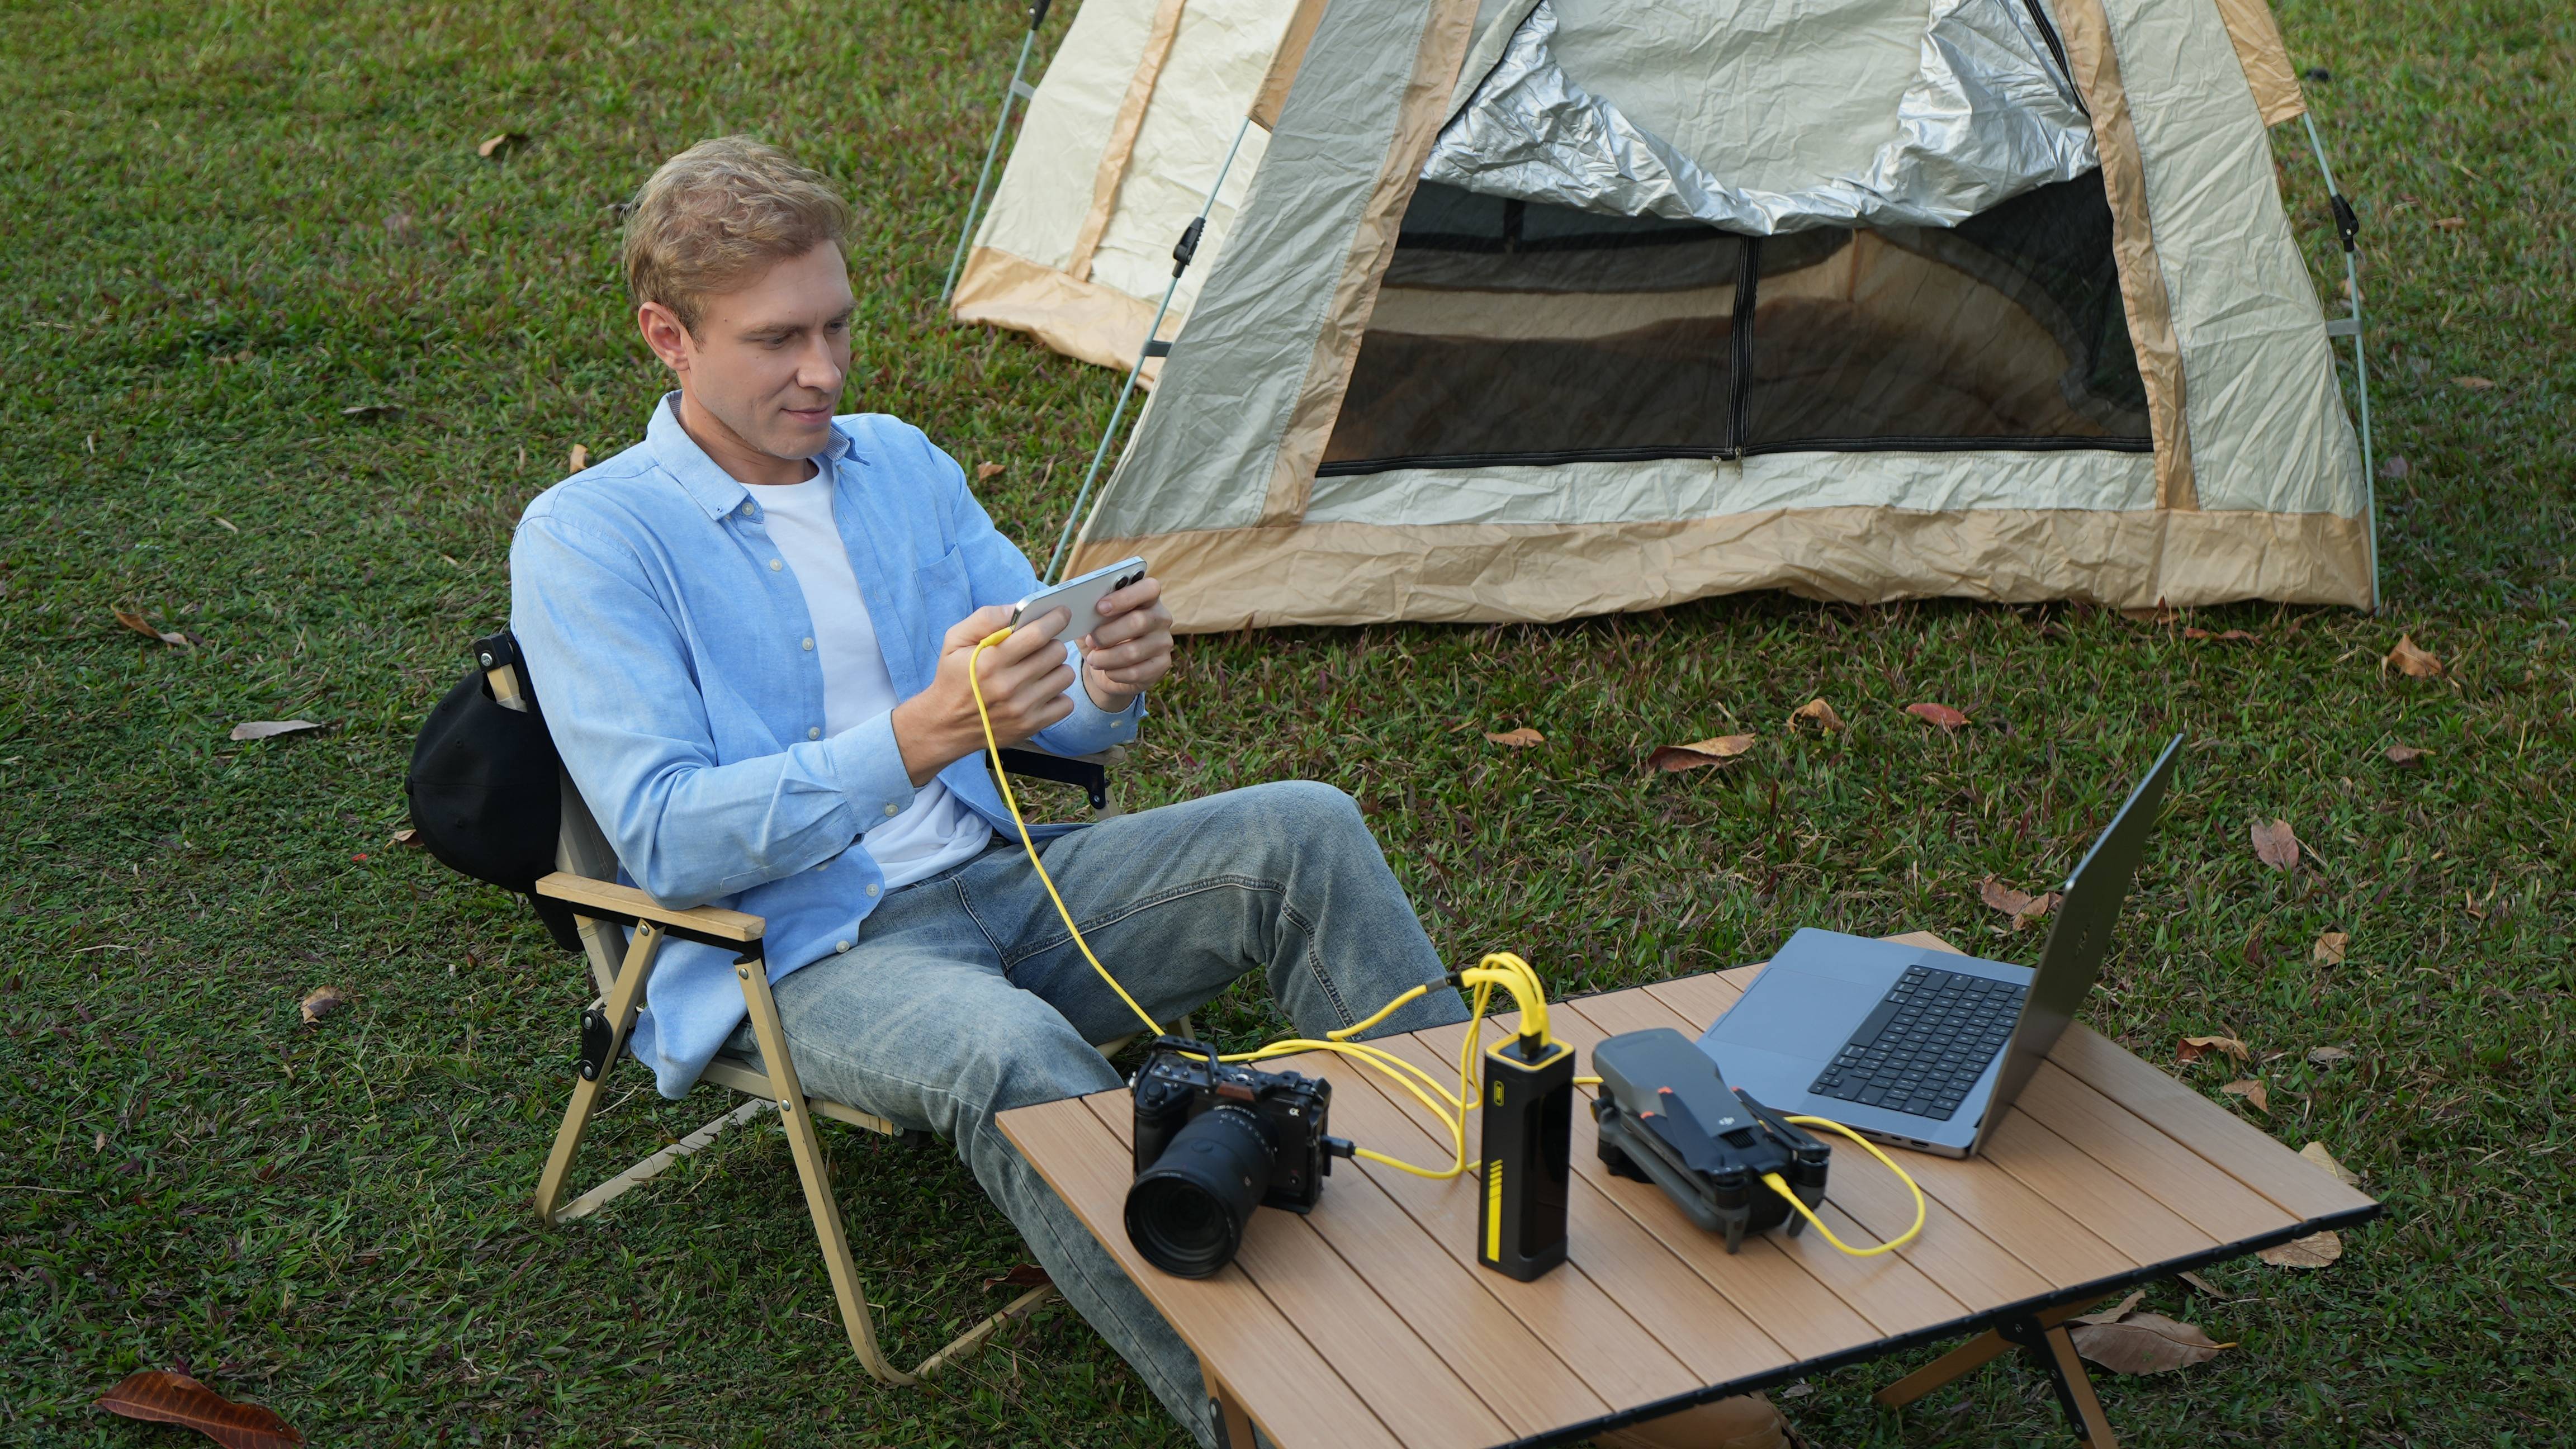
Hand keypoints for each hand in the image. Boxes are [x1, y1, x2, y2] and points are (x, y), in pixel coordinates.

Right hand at [891, 604, 1076, 784]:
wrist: (945, 725)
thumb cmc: (953, 677)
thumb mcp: (955, 640)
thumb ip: (986, 618)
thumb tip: (1018, 609)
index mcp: (991, 661)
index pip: (1037, 634)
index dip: (1055, 619)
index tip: (1062, 613)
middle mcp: (1009, 685)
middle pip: (1056, 652)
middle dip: (1052, 642)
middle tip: (1041, 646)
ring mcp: (1022, 708)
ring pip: (1065, 675)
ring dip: (1056, 668)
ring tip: (1040, 668)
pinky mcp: (1031, 725)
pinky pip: (1066, 703)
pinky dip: (1058, 695)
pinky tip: (1041, 691)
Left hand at [1079, 575, 1172, 708]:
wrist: (1111, 667)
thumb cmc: (1103, 635)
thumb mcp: (1094, 621)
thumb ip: (1089, 611)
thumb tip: (1076, 608)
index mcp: (1147, 597)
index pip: (1149, 588)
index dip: (1125, 597)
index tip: (1099, 607)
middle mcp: (1161, 617)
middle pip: (1139, 621)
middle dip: (1108, 633)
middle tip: (1090, 640)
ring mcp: (1164, 642)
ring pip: (1134, 651)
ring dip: (1107, 657)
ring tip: (1092, 659)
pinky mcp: (1162, 665)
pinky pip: (1137, 672)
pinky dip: (1116, 673)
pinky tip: (1106, 671)